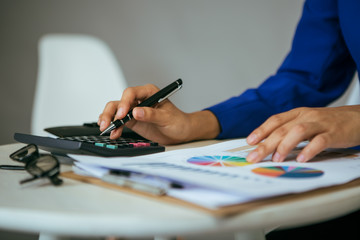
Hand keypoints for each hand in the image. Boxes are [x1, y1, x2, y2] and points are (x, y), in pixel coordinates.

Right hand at [98, 84, 219, 144]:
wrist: (181, 132)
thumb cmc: (178, 121)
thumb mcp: (166, 118)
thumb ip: (151, 115)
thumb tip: (136, 112)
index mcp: (149, 93)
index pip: (131, 93)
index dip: (124, 103)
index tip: (122, 114)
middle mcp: (140, 100)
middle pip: (120, 102)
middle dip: (111, 112)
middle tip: (108, 123)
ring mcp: (134, 110)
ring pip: (116, 111)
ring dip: (109, 119)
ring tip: (106, 129)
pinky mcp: (132, 121)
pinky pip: (119, 122)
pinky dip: (114, 127)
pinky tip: (112, 133)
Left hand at [246, 105, 359, 162]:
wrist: (358, 117)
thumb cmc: (329, 122)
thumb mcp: (306, 122)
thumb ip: (290, 130)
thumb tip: (270, 145)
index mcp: (297, 113)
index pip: (275, 120)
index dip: (261, 130)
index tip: (249, 142)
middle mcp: (306, 116)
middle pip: (281, 129)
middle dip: (265, 144)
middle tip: (254, 157)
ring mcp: (320, 124)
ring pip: (298, 132)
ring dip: (284, 146)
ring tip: (275, 159)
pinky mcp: (334, 133)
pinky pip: (320, 141)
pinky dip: (309, 150)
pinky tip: (301, 159)